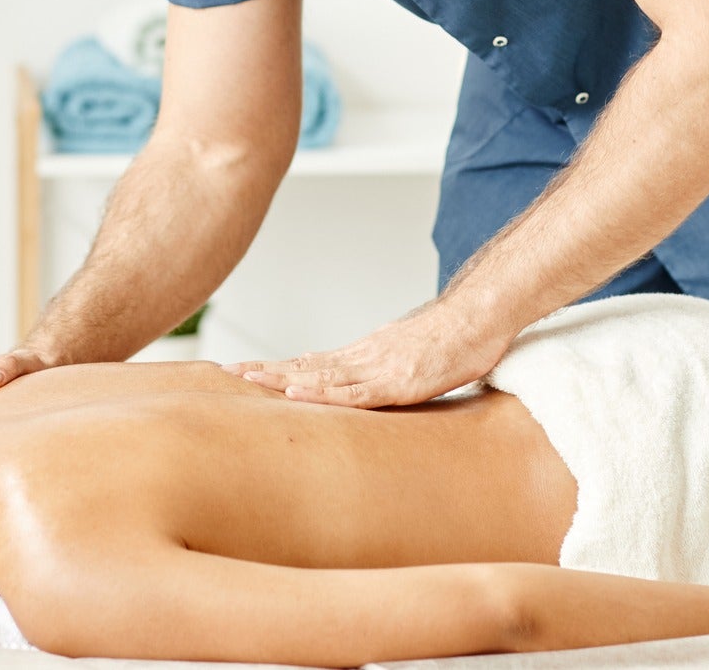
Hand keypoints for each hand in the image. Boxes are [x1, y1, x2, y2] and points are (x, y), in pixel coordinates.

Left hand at [220, 299, 515, 407]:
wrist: (481, 316)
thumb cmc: (453, 337)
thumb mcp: (408, 351)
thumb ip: (378, 365)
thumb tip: (353, 374)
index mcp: (366, 354)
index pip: (311, 363)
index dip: (277, 367)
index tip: (244, 372)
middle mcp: (365, 357)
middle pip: (305, 366)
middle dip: (266, 371)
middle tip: (227, 372)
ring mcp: (379, 368)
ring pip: (320, 376)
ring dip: (280, 380)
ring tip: (246, 381)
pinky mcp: (399, 381)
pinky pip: (353, 392)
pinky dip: (321, 393)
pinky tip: (295, 394)